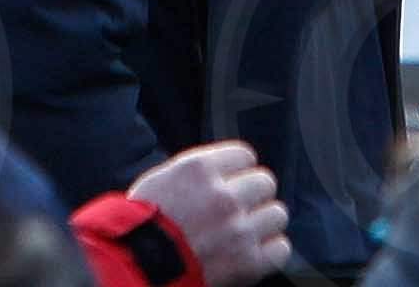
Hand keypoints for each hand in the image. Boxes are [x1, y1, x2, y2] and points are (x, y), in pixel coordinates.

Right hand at [129, 140, 288, 282]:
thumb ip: (200, 170)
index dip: (239, 169)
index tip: (233, 180)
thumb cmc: (145, 223)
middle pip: (265, 183)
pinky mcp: (248, 262)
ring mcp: (239, 229)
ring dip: (263, 222)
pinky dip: (270, 250)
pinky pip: (281, 248)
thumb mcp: (165, 177)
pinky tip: (253, 250)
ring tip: (246, 230)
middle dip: (253, 194)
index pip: (245, 155)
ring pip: (277, 214)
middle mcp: (224, 195)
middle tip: (240, 207)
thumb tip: (228, 168)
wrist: (138, 264)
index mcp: (200, 169)